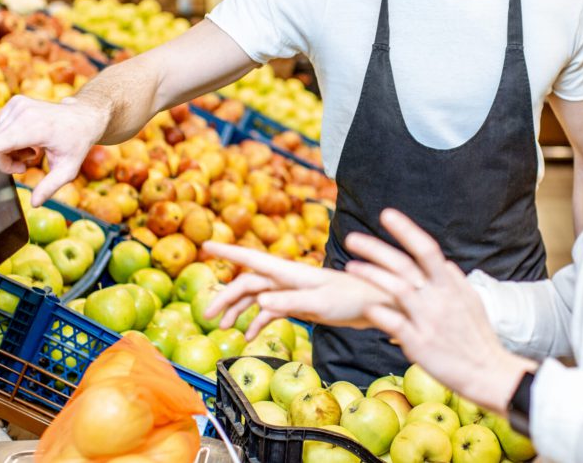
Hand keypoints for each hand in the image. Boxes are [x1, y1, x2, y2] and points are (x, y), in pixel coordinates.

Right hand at [0, 95, 108, 205]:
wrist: (83, 116)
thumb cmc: (77, 144)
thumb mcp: (69, 169)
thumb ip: (50, 186)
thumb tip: (35, 204)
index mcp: (40, 128)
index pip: (8, 140)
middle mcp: (27, 113)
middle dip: (6, 162)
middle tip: (26, 167)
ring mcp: (19, 104)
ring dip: (9, 151)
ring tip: (33, 152)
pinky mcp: (15, 102)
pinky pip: (0, 128)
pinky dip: (9, 138)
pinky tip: (29, 140)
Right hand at [201, 241, 391, 338]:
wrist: (377, 305)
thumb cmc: (353, 299)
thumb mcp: (322, 301)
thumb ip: (291, 301)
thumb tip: (260, 302)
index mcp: (289, 272)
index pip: (252, 259)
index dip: (228, 251)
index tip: (206, 245)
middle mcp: (287, 278)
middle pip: (248, 283)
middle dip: (226, 298)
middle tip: (208, 317)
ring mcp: (292, 291)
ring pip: (257, 298)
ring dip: (239, 311)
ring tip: (223, 328)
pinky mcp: (300, 304)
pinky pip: (272, 311)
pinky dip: (258, 321)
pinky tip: (249, 336)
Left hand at [345, 209, 536, 412]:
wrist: (489, 372)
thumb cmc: (478, 338)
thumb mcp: (472, 303)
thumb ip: (455, 281)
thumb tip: (444, 262)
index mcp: (451, 285)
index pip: (427, 249)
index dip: (407, 230)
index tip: (387, 215)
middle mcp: (439, 298)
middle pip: (404, 265)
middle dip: (376, 249)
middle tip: (352, 238)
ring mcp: (428, 320)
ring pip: (396, 289)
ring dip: (371, 275)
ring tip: (350, 266)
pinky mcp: (419, 344)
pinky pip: (393, 323)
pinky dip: (377, 313)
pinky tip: (363, 307)